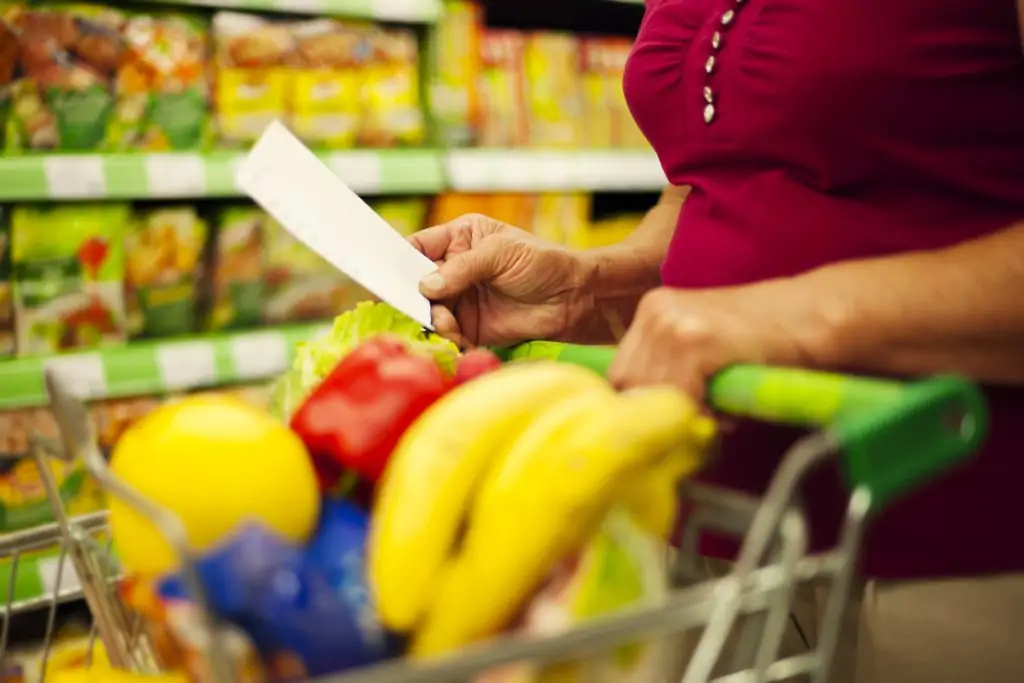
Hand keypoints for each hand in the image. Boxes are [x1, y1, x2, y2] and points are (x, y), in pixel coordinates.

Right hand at [410, 214, 589, 347]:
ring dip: (433, 319)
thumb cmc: (541, 263)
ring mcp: (460, 299)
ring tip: (448, 323)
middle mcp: (454, 268)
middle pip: (416, 282)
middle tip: (414, 304)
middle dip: (412, 295)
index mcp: (459, 238)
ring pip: (428, 310)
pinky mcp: (469, 327)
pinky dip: (447, 338)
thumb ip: (462, 268)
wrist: (573, 299)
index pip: (418, 246)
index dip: (398, 258)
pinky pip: (447, 334)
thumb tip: (426, 285)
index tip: (381, 271)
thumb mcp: (500, 254)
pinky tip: (458, 337)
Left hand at [608, 283, 826, 400]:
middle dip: (655, 410)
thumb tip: (646, 425)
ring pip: (650, 391)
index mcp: (651, 310)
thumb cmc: (762, 343)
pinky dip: (699, 409)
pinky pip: (679, 392)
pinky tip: (723, 406)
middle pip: (626, 383)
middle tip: (694, 419)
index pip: (619, 373)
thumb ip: (671, 375)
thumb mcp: (704, 350)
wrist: (811, 317)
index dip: (640, 403)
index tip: (664, 421)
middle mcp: (654, 311)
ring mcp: (672, 322)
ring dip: (679, 411)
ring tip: (714, 411)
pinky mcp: (695, 338)